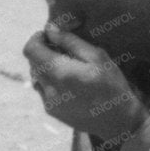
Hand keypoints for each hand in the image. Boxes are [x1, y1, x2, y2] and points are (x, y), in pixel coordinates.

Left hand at [22, 22, 148, 142]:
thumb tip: (50, 29)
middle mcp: (49, 89)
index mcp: (59, 73)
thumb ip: (70, 42)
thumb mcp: (97, 57)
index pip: (31, 50)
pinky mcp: (52, 111)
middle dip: (44, 52)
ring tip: (69, 69)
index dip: (37, 38)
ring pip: (37, 76)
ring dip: (47, 68)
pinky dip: (52, 82)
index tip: (50, 36)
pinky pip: (44, 90)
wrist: (118, 121)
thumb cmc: (112, 86)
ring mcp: (49, 102)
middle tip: (65, 51)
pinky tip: (71, 85)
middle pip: (33, 62)